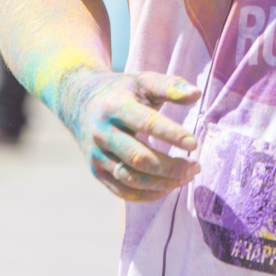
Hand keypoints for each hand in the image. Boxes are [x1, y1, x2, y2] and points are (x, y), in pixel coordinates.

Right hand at [68, 70, 202, 202]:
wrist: (79, 102)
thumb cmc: (122, 91)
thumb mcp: (143, 80)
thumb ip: (170, 86)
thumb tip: (196, 94)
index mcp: (115, 106)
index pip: (146, 123)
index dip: (171, 135)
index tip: (194, 144)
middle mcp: (102, 132)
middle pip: (139, 158)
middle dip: (171, 167)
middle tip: (195, 166)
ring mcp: (97, 154)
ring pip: (131, 179)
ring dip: (163, 183)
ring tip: (187, 177)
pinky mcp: (96, 171)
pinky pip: (123, 191)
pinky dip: (148, 194)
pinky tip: (169, 187)